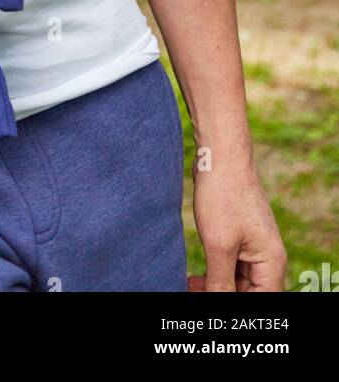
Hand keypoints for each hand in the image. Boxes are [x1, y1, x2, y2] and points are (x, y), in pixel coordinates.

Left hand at [188, 160, 286, 291]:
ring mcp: (253, 246)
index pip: (261, 300)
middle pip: (248, 292)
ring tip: (190, 284)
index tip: (208, 298)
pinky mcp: (239, 237)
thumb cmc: (223, 196)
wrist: (220, 156)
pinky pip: (230, 265)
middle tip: (192, 291)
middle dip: (221, 295)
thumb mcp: (219, 245)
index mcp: (271, 262)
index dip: (235, 305)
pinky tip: (195, 274)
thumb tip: (218, 302)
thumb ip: (221, 281)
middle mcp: (267, 257)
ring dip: (215, 286)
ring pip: (237, 281)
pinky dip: (214, 272)